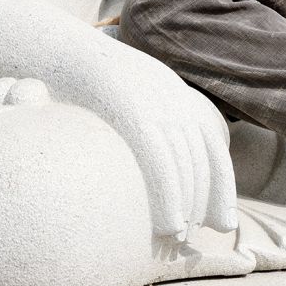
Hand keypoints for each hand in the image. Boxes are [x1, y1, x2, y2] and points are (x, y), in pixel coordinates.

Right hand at [66, 49, 237, 240]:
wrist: (62, 49)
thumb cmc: (88, 75)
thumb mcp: (129, 88)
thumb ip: (147, 112)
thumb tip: (157, 145)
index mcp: (176, 94)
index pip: (213, 145)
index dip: (222, 184)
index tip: (224, 217)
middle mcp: (175, 100)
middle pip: (204, 160)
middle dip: (209, 200)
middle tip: (203, 232)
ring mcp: (158, 107)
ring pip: (187, 166)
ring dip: (189, 206)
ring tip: (182, 235)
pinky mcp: (136, 117)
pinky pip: (162, 164)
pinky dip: (172, 198)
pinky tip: (172, 225)